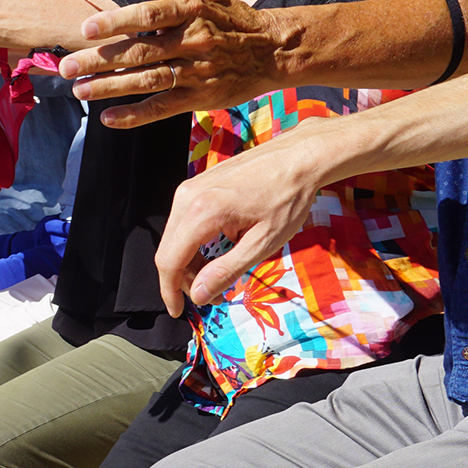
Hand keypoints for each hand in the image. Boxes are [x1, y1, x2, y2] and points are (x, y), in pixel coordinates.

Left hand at [58, 0, 296, 125]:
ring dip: (111, 88)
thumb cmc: (226, 15)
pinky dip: (136, 115)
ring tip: (79, 91)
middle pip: (141, 52)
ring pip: (148, 81)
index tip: (86, 28)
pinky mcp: (200, 97)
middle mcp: (193, 40)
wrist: (272, 49)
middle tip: (66, 67)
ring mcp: (197, 71)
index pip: (149, 15)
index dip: (117, 22)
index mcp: (189, 9)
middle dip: (100, 61)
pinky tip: (108, 119)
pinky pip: (163, 107)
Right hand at [150, 126, 338, 314]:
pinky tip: (220, 247)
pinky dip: (194, 242)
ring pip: (174, 236)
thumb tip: (199, 295)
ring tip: (217, 272)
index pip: (169, 261)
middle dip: (182, 278)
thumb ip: (227, 271)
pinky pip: (184, 221)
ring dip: (189, 260)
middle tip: (210, 294)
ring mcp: (191, 187)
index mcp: (202, 212)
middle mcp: (188, 196)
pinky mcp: (198, 184)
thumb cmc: (288, 197)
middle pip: (168, 250)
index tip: (177, 311)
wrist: (300, 156)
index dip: (169, 291)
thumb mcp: (263, 242)